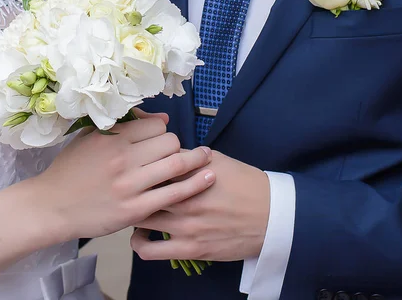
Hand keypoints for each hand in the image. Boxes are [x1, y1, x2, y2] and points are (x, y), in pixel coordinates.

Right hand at [35, 111, 215, 240]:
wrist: (52, 206)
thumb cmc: (70, 171)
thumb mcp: (90, 138)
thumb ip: (123, 126)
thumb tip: (160, 119)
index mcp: (112, 138)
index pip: (155, 126)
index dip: (162, 131)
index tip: (160, 140)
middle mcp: (123, 158)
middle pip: (169, 142)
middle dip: (176, 146)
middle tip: (175, 154)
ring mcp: (130, 185)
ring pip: (176, 164)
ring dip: (196, 160)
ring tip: (207, 158)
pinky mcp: (135, 209)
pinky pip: (174, 194)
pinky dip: (195, 185)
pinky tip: (209, 178)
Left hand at [130, 150, 269, 261]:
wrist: (272, 216)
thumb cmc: (245, 184)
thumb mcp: (217, 161)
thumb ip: (187, 157)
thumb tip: (164, 151)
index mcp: (189, 173)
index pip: (150, 165)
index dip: (138, 166)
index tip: (134, 167)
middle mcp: (183, 198)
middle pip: (139, 190)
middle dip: (131, 189)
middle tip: (129, 190)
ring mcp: (184, 225)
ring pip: (139, 219)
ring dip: (132, 215)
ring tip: (134, 212)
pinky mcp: (189, 248)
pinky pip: (150, 251)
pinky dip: (140, 244)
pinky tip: (142, 237)